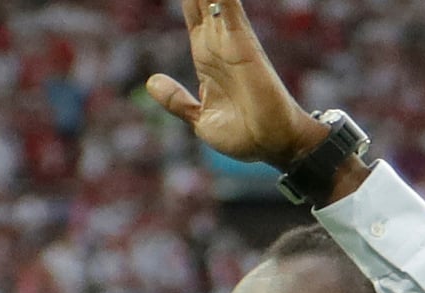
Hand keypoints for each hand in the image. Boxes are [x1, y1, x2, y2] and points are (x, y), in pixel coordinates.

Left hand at [146, 0, 324, 169]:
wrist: (271, 146)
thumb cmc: (243, 135)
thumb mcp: (199, 118)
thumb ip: (177, 100)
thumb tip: (152, 82)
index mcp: (207, 59)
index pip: (193, 16)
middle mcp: (219, 45)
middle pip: (200, 0)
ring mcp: (230, 41)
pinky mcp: (242, 44)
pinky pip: (227, 8)